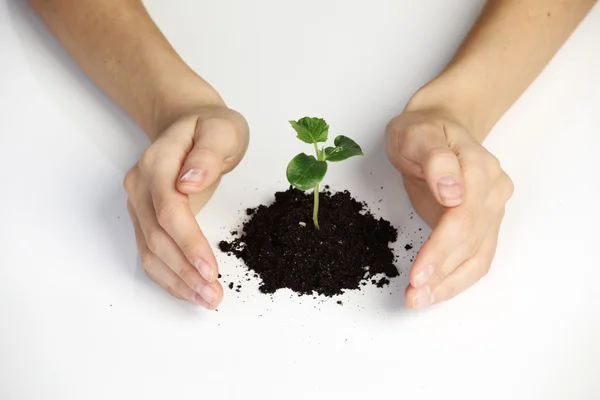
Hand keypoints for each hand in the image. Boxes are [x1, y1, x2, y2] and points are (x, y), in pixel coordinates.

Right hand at [124, 105, 248, 308]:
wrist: (189, 123)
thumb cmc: (210, 128)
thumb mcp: (222, 130)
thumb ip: (208, 154)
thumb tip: (189, 182)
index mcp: (158, 163)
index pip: (169, 210)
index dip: (189, 243)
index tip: (211, 269)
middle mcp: (141, 186)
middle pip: (157, 238)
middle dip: (185, 272)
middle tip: (213, 295)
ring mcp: (139, 204)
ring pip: (150, 252)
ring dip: (177, 281)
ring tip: (206, 300)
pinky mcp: (145, 218)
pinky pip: (151, 253)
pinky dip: (169, 276)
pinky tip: (189, 291)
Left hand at [385, 109, 512, 308]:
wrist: (439, 127)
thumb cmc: (422, 130)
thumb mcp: (416, 133)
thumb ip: (434, 158)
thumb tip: (453, 191)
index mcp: (478, 168)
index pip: (463, 217)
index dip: (440, 249)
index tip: (418, 273)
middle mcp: (493, 191)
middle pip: (470, 241)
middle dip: (440, 273)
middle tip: (413, 296)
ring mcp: (492, 209)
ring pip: (477, 256)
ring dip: (449, 284)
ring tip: (419, 301)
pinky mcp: (484, 224)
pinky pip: (477, 257)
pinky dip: (457, 279)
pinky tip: (436, 292)